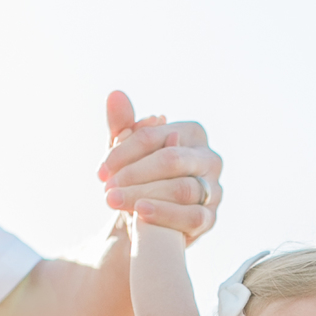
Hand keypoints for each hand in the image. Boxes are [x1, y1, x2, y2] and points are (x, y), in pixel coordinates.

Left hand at [99, 91, 222, 241]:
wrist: (150, 220)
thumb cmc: (141, 178)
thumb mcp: (128, 153)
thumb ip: (122, 125)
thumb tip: (114, 95)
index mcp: (192, 132)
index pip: (156, 136)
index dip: (125, 152)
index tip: (101, 171)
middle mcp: (209, 157)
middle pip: (171, 160)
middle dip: (134, 174)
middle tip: (106, 188)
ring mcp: (214, 189)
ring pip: (182, 189)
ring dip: (144, 194)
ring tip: (115, 200)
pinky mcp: (211, 218)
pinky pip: (193, 216)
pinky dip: (165, 214)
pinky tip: (141, 213)